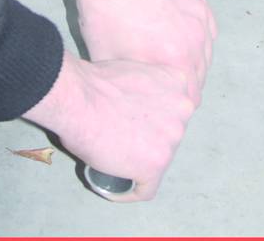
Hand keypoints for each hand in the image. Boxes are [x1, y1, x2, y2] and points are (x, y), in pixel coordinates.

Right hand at [25, 51, 194, 201]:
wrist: (80, 98)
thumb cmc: (98, 82)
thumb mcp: (139, 71)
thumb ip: (152, 88)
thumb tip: (143, 102)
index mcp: (180, 82)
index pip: (175, 108)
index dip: (156, 119)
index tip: (138, 125)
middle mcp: (183, 110)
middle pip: (169, 133)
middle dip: (149, 139)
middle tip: (124, 141)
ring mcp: (171, 138)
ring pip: (159, 160)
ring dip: (140, 163)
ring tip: (115, 162)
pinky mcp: (155, 165)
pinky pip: (146, 189)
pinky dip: (130, 192)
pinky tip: (115, 188)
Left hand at [30, 0, 216, 103]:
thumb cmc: (104, 15)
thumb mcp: (111, 64)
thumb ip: (136, 86)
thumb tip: (144, 100)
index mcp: (178, 60)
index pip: (192, 96)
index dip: (177, 102)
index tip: (167, 103)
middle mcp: (197, 37)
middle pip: (202, 72)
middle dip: (187, 80)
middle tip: (167, 81)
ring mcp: (200, 11)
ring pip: (206, 45)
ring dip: (194, 55)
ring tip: (172, 56)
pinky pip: (204, 20)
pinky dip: (195, 29)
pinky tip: (178, 29)